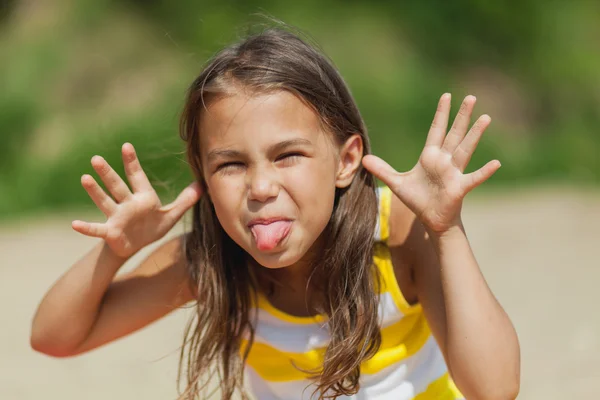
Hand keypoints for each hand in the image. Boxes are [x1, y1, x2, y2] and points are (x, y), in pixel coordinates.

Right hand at [72, 143, 201, 257]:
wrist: (136, 247)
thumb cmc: (151, 227)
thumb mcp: (171, 215)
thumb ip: (185, 200)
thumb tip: (202, 185)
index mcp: (143, 198)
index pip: (137, 177)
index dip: (131, 162)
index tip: (126, 146)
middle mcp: (127, 204)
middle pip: (117, 186)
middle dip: (108, 173)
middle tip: (96, 158)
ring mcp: (117, 217)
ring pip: (105, 202)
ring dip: (95, 191)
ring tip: (84, 178)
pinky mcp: (110, 232)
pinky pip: (96, 229)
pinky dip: (86, 228)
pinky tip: (74, 224)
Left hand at [362, 94, 499, 233]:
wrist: (431, 219)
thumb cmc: (419, 200)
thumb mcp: (397, 183)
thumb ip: (382, 170)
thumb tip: (363, 159)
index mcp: (430, 157)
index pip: (436, 130)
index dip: (441, 114)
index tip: (447, 96)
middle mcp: (444, 161)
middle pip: (454, 134)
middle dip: (461, 116)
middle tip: (471, 97)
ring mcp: (454, 173)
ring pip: (465, 150)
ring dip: (475, 134)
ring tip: (485, 117)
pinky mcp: (459, 187)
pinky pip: (473, 178)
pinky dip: (484, 171)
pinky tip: (496, 163)